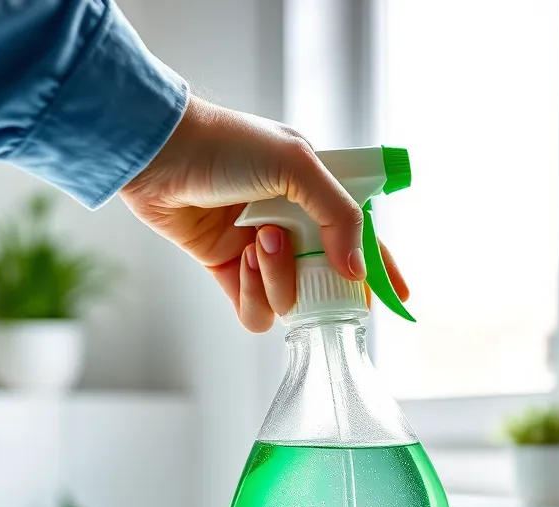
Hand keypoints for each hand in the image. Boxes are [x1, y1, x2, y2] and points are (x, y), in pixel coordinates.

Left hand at [120, 96, 408, 331]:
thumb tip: (356, 269)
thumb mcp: (298, 165)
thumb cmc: (226, 145)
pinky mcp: (228, 271)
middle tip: (305, 263)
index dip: (379, 268)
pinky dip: (251, 295)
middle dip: (319, 279)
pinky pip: (255, 311)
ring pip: (290, 300)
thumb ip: (337, 216)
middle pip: (326, 280)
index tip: (398, 296)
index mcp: (314, 192)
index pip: (358, 237)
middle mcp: (291, 224)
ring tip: (257, 242)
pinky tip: (238, 261)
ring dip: (277, 278)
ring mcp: (259, 251)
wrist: (160, 153)